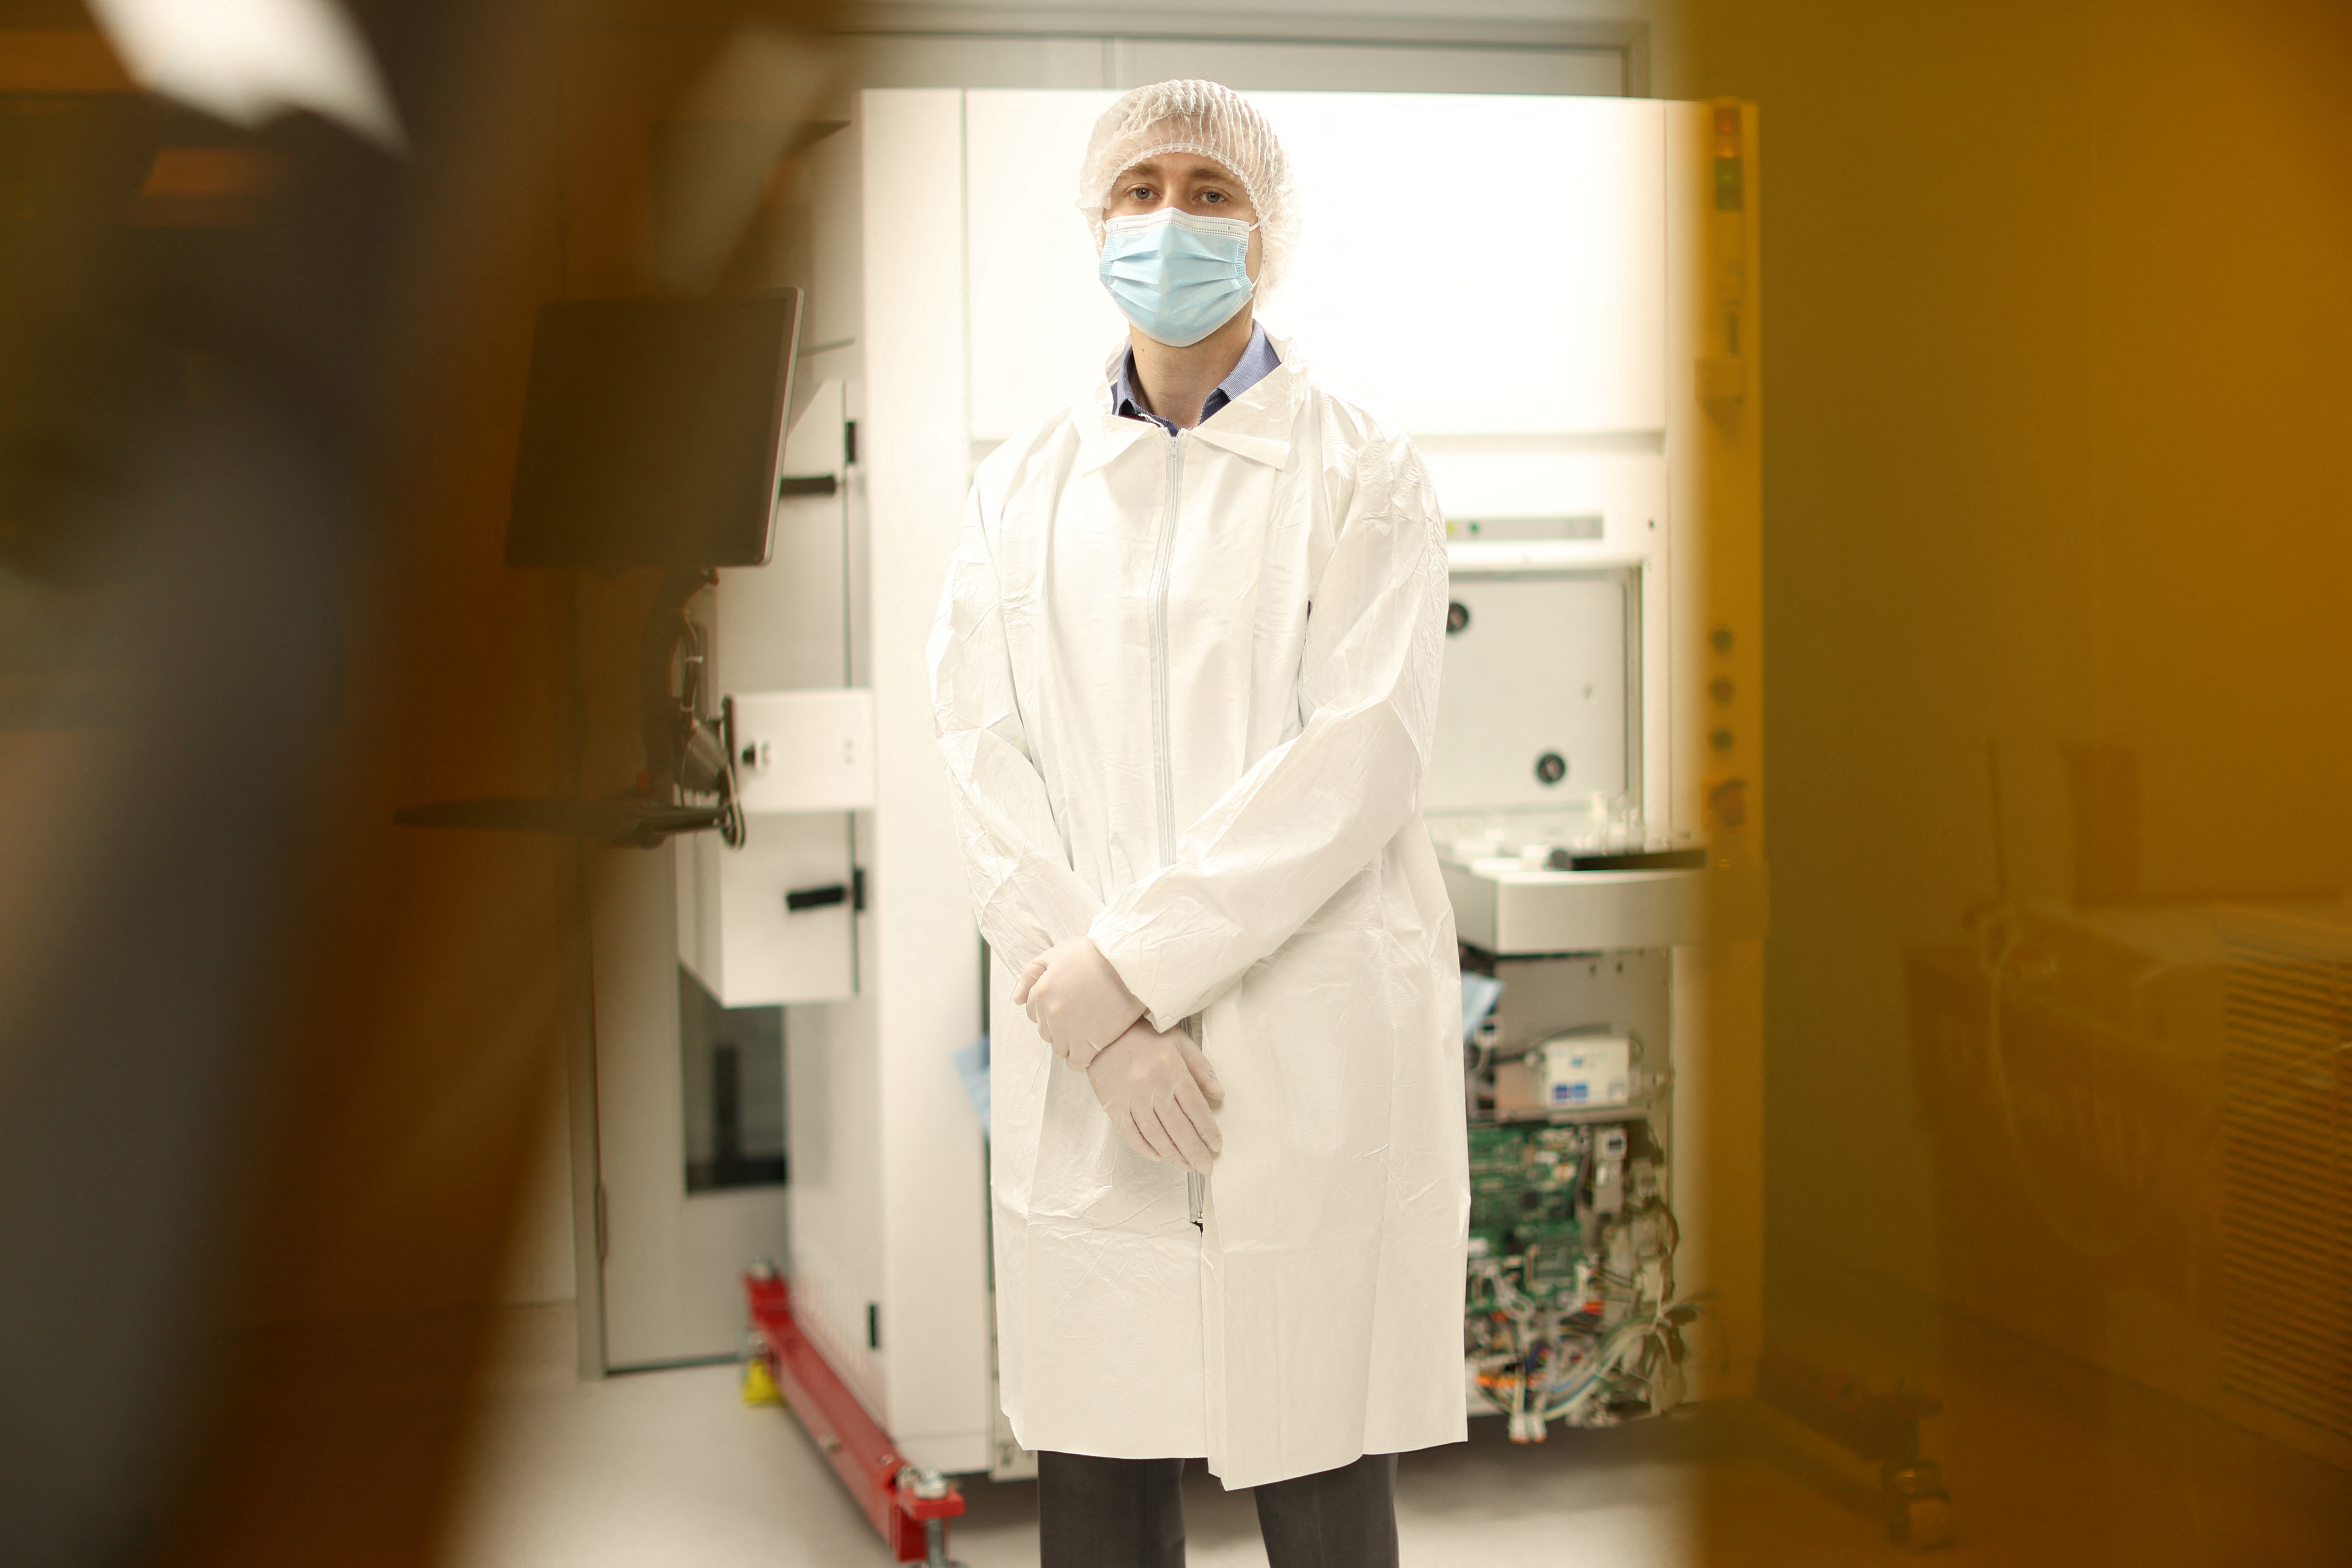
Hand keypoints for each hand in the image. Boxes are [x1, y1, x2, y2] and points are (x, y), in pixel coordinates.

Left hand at [1013, 938, 1144, 1068]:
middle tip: (1078, 1017)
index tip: (1064, 1006)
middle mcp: (1052, 1014)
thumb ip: (1031, 974)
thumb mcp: (1056, 953)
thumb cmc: (1094, 954)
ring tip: (1085, 1034)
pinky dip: (1080, 1060)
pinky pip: (1076, 1062)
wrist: (1128, 963)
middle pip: (1046, 1032)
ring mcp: (1071, 1030)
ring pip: (1060, 1049)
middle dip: (1057, 1027)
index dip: (1048, 1009)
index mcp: (1042, 991)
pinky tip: (1089, 1051)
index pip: (1033, 1012)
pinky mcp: (1091, 1042)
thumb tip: (1016, 999)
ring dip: (1068, 1044)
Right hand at [1085, 1019, 1225, 1172]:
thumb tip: (1219, 1094)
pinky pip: (1130, 1133)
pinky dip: (1145, 1148)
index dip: (1208, 1130)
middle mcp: (1152, 1085)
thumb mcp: (1179, 1042)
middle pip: (1179, 1127)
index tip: (1216, 1146)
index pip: (1196, 1108)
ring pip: (1156, 1135)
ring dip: (1173, 1155)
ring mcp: (1131, 1097)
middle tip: (1206, 1167)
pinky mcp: (1112, 1105)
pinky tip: (1158, 1156)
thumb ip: (1201, 1068)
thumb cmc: (1144, 1035)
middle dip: (1195, 1151)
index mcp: (1172, 1069)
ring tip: (1187, 1166)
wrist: (1102, 1031)